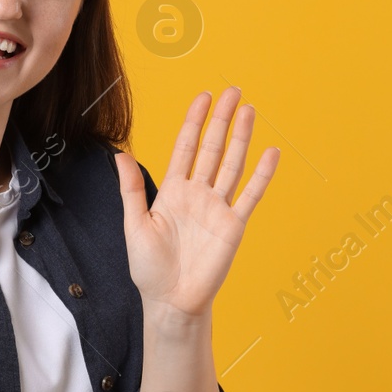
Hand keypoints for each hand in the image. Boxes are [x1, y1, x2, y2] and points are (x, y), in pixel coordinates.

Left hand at [114, 87, 278, 319]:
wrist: (170, 301)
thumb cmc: (149, 268)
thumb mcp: (134, 224)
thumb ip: (132, 189)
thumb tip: (120, 155)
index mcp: (173, 191)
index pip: (186, 146)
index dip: (194, 121)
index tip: (204, 96)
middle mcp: (198, 194)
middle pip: (212, 148)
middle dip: (222, 119)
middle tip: (233, 90)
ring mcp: (218, 208)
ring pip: (232, 164)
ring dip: (241, 138)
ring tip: (249, 110)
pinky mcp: (234, 225)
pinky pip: (250, 195)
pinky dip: (262, 175)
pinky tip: (271, 153)